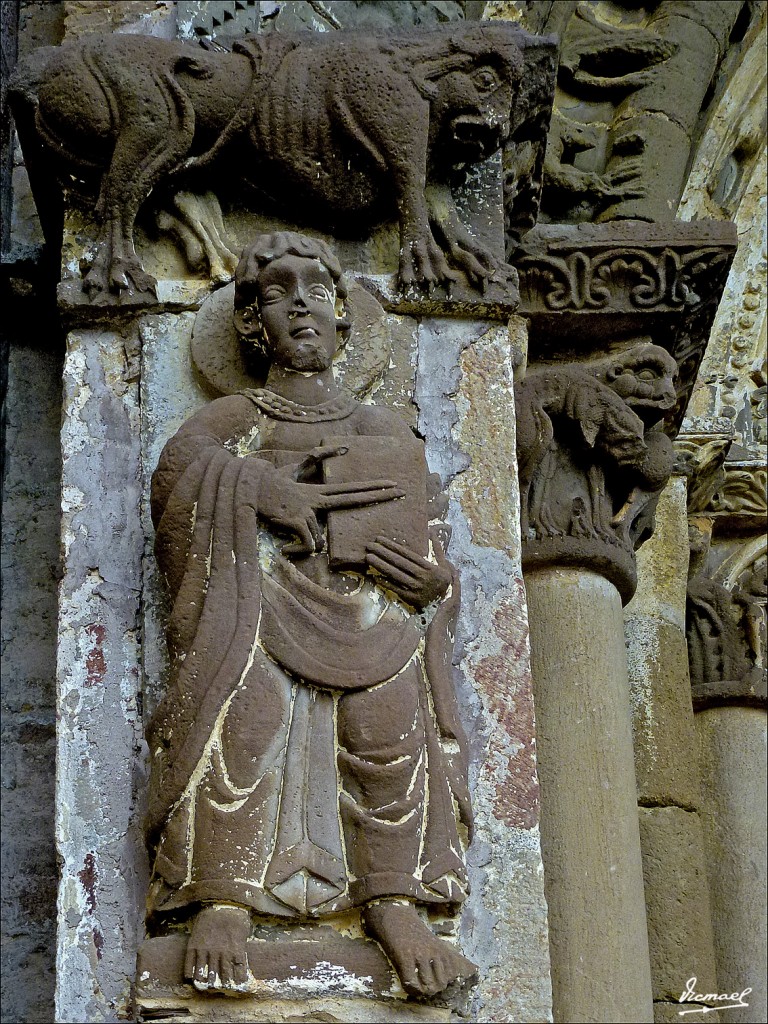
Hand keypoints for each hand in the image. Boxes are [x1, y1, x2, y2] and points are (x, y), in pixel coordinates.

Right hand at [257, 447, 404, 556]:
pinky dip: (297, 551)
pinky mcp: (296, 521)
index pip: (353, 490)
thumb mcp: (295, 470)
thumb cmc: (274, 484)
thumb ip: (316, 457)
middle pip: (354, 498)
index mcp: (319, 492)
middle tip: (401, 491)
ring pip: (320, 540)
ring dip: (304, 546)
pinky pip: (308, 545)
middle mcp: (317, 499)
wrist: (251, 490)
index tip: (393, 485)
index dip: (374, 487)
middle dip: (379, 495)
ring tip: (290, 541)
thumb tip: (340, 446)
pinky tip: (287, 548)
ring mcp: (308, 510)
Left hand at [366, 535, 451, 608]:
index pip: (407, 554)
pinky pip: (396, 589)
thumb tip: (432, 531)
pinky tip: (375, 576)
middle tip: (369, 545)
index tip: (380, 539)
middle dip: (383, 552)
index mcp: (430, 567)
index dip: (392, 546)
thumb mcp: (445, 566)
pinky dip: (385, 582)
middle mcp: (423, 577)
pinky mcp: (411, 599)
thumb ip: (438, 549)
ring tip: (368, 557)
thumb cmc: (444, 584)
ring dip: (380, 565)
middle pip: (399, 562)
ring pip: (395, 574)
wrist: (446, 607)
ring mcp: (416, 589)